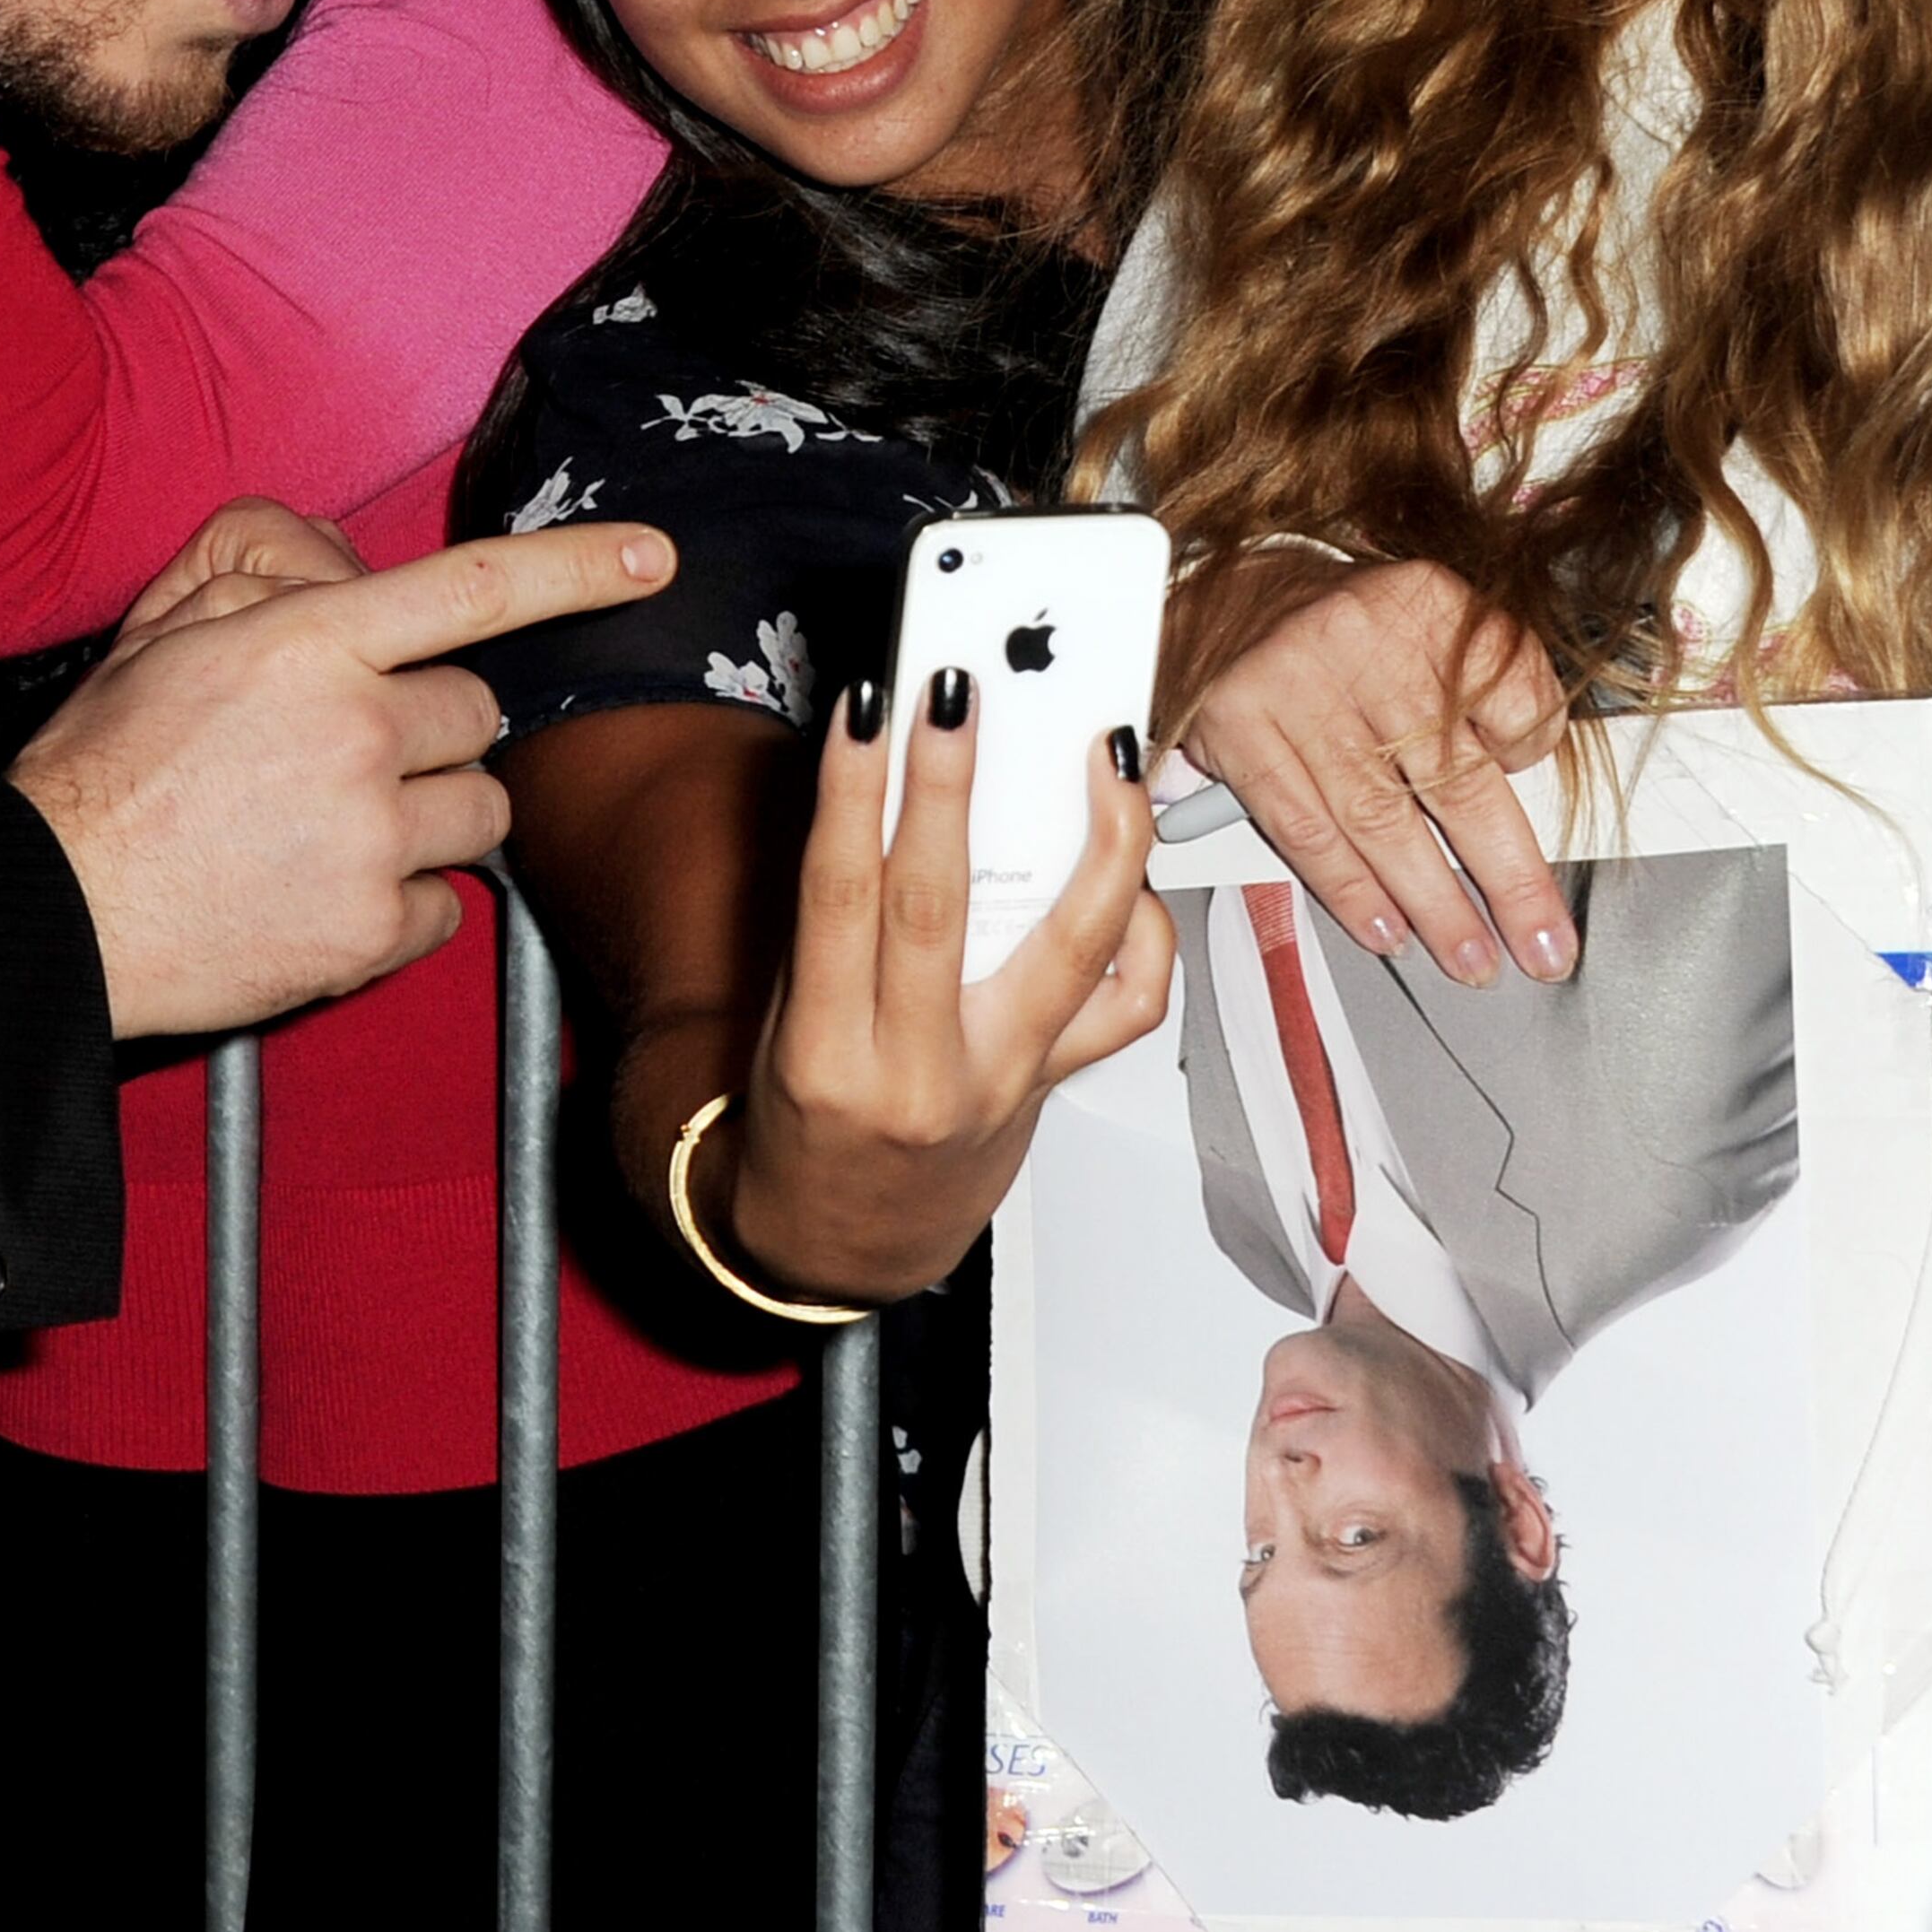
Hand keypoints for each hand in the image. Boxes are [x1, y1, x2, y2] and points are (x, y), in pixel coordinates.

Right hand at [8, 520, 676, 1040]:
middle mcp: (356, 733)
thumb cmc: (103, 764)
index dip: (580, 567)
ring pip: (481, 811)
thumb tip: (355, 566)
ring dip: (431, 816)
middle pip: (478, 715)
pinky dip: (402, 905)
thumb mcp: (164, 625)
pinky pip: (446, 908)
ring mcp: (370, 838)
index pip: (478, 588)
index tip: (655, 559)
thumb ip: (270, 570)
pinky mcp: (368, 934)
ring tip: (333, 827)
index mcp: (309, 643)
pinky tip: (323, 893)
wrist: (51, 908)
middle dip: (431, 730)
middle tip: (343, 755)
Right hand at [719, 677, 1174, 1303]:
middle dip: (956, 785)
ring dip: (1098, 838)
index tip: (867, 704)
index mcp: (825, 1052)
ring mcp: (1001, 1085)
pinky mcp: (1054, 1090)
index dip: (851, 792)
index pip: (838, 896)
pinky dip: (1142, 931)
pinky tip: (1132, 870)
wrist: (849, 1244)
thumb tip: (883, 781)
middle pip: (943, 906)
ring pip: (1071, 949)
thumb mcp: (789, 1024)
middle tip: (967, 688)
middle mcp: (918, 1073)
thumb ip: (834, 920)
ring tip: (1103, 751)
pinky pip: (1125, 1006)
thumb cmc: (808, 1120)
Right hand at [1177, 559, 1569, 986]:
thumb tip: (1523, 772)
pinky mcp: (1242, 729)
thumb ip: (1487, 687)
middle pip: (1455, 779)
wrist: (1226, 602)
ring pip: (1379, 819)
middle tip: (1539, 943)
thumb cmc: (1343, 629)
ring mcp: (1297, 687)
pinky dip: (1349, 888)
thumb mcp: (1429, 619)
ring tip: (1467, 954)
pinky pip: (1305, 827)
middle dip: (1506, 878)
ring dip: (1431, 903)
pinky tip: (1385, 926)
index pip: (1513, 692)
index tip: (1540, 801)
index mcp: (1430, 605)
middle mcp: (1366, 641)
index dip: (1532, 753)